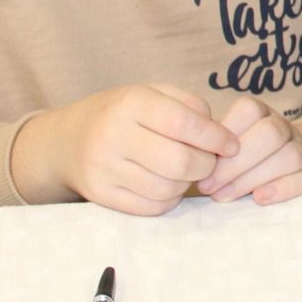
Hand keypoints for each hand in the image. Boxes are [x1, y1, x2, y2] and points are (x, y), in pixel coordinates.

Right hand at [12, 82, 240, 215]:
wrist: (69, 140)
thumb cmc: (124, 113)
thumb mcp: (153, 94)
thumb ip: (189, 106)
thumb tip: (220, 135)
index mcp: (131, 103)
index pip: (183, 123)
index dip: (215, 136)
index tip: (232, 145)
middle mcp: (113, 135)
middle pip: (178, 161)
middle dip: (206, 164)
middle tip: (210, 160)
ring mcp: (104, 169)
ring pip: (167, 189)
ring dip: (187, 183)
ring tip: (186, 170)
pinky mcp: (101, 196)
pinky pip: (150, 208)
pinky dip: (169, 200)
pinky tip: (168, 184)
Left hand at [196, 95, 301, 206]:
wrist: (275, 174)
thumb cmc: (235, 162)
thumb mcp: (221, 149)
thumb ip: (209, 149)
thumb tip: (188, 157)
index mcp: (260, 114)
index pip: (249, 110)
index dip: (225, 136)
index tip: (203, 164)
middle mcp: (283, 127)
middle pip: (271, 133)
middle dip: (235, 164)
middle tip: (208, 188)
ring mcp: (301, 149)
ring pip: (290, 155)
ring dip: (252, 179)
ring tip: (224, 197)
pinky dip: (281, 189)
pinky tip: (258, 199)